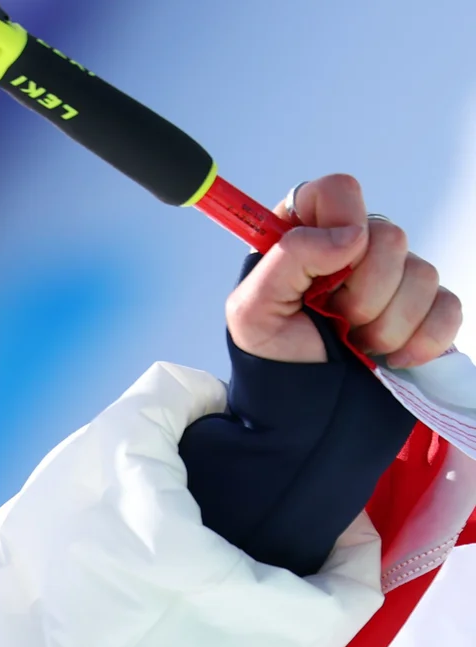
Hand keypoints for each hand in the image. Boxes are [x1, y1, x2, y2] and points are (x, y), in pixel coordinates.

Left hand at [228, 173, 460, 368]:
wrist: (303, 405)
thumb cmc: (274, 355)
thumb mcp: (251, 310)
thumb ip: (288, 257)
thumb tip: (352, 234)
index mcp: (308, 234)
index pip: (337, 190)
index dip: (341, 222)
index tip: (331, 267)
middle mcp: (356, 245)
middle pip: (390, 236)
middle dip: (360, 294)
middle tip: (333, 320)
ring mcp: (396, 274)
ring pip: (422, 275)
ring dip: (384, 325)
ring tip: (354, 341)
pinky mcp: (427, 306)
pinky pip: (447, 308)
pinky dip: (419, 340)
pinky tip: (390, 355)